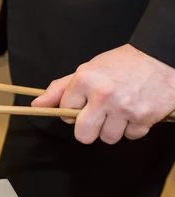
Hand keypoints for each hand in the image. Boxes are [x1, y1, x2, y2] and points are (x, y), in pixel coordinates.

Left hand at [32, 44, 174, 143]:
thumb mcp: (87, 70)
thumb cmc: (120, 64)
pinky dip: (132, 128)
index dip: (73, 110)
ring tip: (118, 111)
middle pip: (83, 135)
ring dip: (112, 129)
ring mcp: (125, 108)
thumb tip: (36, 105)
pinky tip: (134, 111)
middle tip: (96, 117)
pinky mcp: (145, 118)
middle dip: (87, 130)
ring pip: (108, 138)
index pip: (65, 111)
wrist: (159, 57)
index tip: (82, 103)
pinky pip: (131, 136)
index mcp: (85, 80)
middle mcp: (103, 95)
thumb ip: (60, 89)